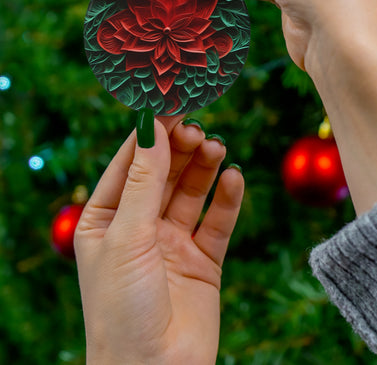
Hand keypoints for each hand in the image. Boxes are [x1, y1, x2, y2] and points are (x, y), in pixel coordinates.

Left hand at [75, 116, 243, 364]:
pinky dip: (227, 198)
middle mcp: (140, 226)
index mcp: (106, 219)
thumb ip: (144, 181)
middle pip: (164, 173)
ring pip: (192, 191)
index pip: (130, 162)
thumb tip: (153, 128)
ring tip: (216, 148)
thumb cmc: (122, 309)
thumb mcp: (127, 236)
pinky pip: (218, 220)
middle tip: (198, 128)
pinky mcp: (203, 259)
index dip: (150, 133)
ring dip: (204, 167)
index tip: (171, 103)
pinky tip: (234, 179)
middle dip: (180, 148)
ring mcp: (173, 241)